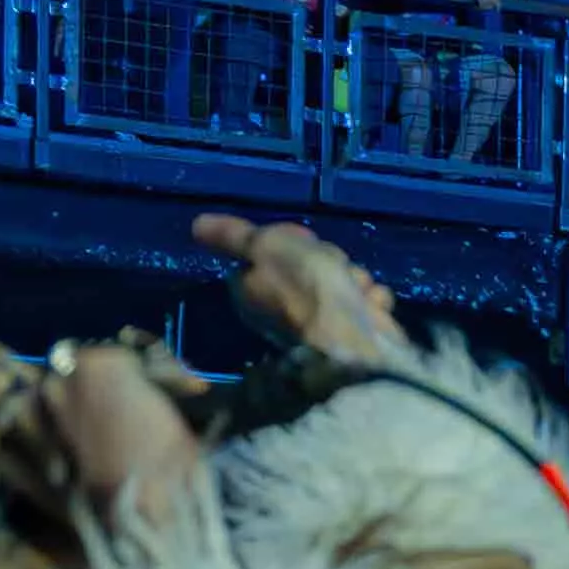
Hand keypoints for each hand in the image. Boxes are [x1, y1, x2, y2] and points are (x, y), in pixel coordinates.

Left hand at [187, 210, 411, 370]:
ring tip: (357, 291)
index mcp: (250, 291)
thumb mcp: (266, 246)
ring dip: (354, 281)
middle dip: (330, 262)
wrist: (355, 343)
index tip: (304, 244)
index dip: (292, 242)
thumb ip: (234, 236)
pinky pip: (360, 307)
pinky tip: (371, 306)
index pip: (270, 252)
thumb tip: (197, 225)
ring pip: (340, 285)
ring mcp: (313, 328)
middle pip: (309, 267)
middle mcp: (276, 313)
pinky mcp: (345, 340)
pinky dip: (368, 304)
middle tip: (333, 269)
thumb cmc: (308, 289)